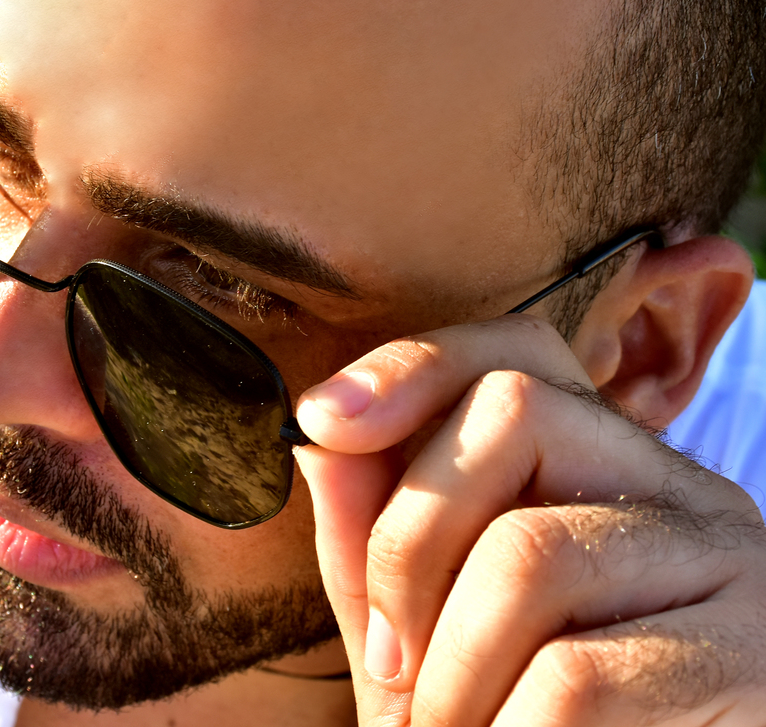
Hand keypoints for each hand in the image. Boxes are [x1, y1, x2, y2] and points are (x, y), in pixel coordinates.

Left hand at [293, 314, 765, 725]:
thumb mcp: (427, 631)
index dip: (411, 365)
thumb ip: (377, 542)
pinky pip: (576, 675)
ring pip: (531, 551)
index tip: (321, 418)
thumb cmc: (517, 718)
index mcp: (600, 466)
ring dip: (451, 670)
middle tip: (390, 664)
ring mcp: (725, 559)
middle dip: (407, 543)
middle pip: (512, 415)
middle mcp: (675, 486)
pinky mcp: (749, 655)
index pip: (514, 353)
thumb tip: (322, 442)